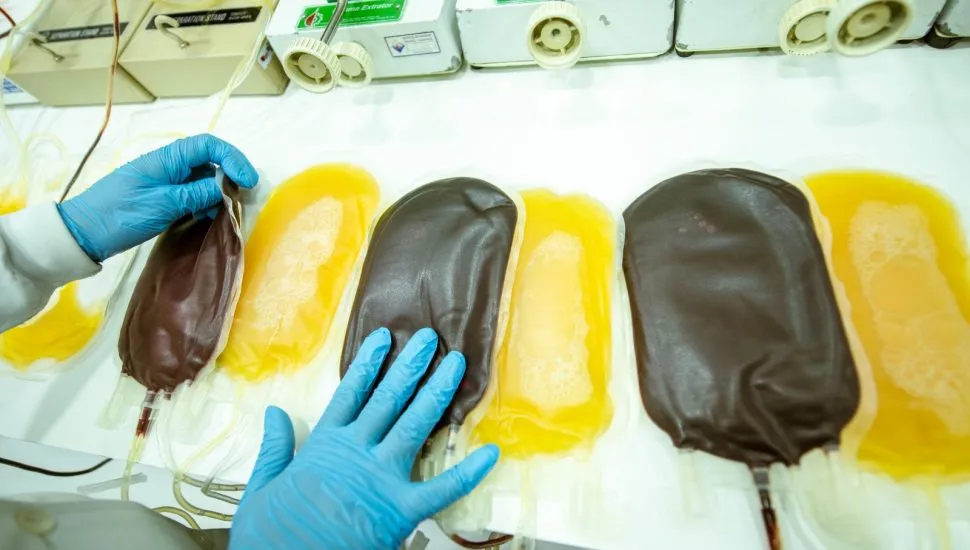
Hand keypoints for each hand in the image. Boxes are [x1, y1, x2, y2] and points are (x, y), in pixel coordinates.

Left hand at [56, 134, 258, 261]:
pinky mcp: (162, 197)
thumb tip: (225, 188)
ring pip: (203, 178)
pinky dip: (205, 203)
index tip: (247, 181)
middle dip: (230, 176)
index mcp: (167, 159)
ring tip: (224, 212)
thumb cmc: (121, 215)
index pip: (209, 145)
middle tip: (242, 198)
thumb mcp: (163, 205)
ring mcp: (166, 181)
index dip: (233, 159)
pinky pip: (192, 193)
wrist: (84, 233)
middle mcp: (169, 165)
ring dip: (218, 192)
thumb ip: (197, 194)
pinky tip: (207, 217)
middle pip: (209, 160)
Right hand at [230, 328, 499, 548]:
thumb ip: (275, 447)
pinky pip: (442, 489)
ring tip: (457, 362)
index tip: (385, 337)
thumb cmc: (271, 534)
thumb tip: (275, 411)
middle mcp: (357, 452)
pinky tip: (491, 454)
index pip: (352, 392)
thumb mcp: (262, 487)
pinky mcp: (402, 511)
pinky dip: (468, 472)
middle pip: (390, 398)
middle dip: (412, 365)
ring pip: (416, 424)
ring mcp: (382, 478)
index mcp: (324, 445)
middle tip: (432, 337)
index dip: (370, 363)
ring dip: (438, 391)